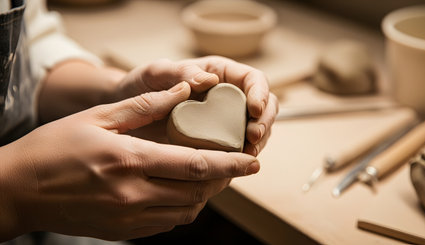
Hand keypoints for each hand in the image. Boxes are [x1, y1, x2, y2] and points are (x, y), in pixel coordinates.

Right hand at [0, 82, 259, 240]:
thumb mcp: (98, 117)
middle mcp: (134, 194)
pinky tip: (180, 192)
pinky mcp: (123, 232)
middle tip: (234, 165)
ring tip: (209, 178)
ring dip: (204, 195)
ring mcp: (129, 217)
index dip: (231, 164)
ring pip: (186, 211)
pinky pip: (166, 224)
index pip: (196, 166)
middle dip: (223, 180)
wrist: (20, 190)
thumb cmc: (54, 149)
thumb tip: (183, 92)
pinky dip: (182, 208)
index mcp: (130, 161)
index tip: (253, 161)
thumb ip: (145, 106)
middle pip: (198, 191)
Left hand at [115, 56, 278, 155]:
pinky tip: (232, 165)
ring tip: (246, 154)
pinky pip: (237, 149)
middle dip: (265, 122)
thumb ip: (179, 73)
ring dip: (257, 143)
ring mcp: (224, 121)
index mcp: (219, 74)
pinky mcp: (216, 142)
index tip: (255, 110)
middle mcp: (226, 97)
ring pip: (256, 130)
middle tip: (252, 137)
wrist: (124, 113)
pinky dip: (240, 157)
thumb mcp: (156, 74)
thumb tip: (209, 79)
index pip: (254, 80)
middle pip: (264, 107)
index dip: (261, 93)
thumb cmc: (140, 86)